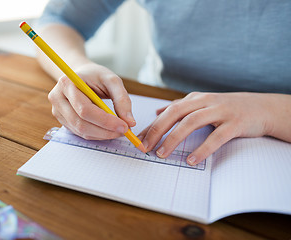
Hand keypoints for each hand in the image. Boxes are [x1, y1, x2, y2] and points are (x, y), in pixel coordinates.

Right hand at [48, 63, 135, 139]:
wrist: (81, 75)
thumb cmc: (95, 76)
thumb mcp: (112, 80)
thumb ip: (122, 99)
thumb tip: (130, 122)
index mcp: (67, 84)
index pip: (85, 109)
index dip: (105, 121)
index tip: (124, 126)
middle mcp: (57, 98)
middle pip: (81, 123)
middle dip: (105, 131)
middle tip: (124, 131)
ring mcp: (57, 111)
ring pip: (81, 131)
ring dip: (102, 135)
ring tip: (118, 130)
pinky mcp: (62, 120)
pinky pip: (80, 132)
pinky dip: (97, 134)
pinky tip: (108, 129)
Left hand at [138, 92, 290, 165]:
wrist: (261, 107)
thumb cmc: (227, 108)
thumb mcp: (202, 104)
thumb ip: (181, 107)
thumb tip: (158, 112)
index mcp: (195, 99)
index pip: (168, 111)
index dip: (152, 125)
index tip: (139, 139)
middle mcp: (205, 102)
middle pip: (175, 113)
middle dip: (158, 130)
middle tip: (145, 146)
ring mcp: (220, 111)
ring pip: (191, 122)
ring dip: (174, 139)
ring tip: (162, 154)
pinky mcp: (235, 123)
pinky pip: (216, 137)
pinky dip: (202, 148)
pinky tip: (192, 160)